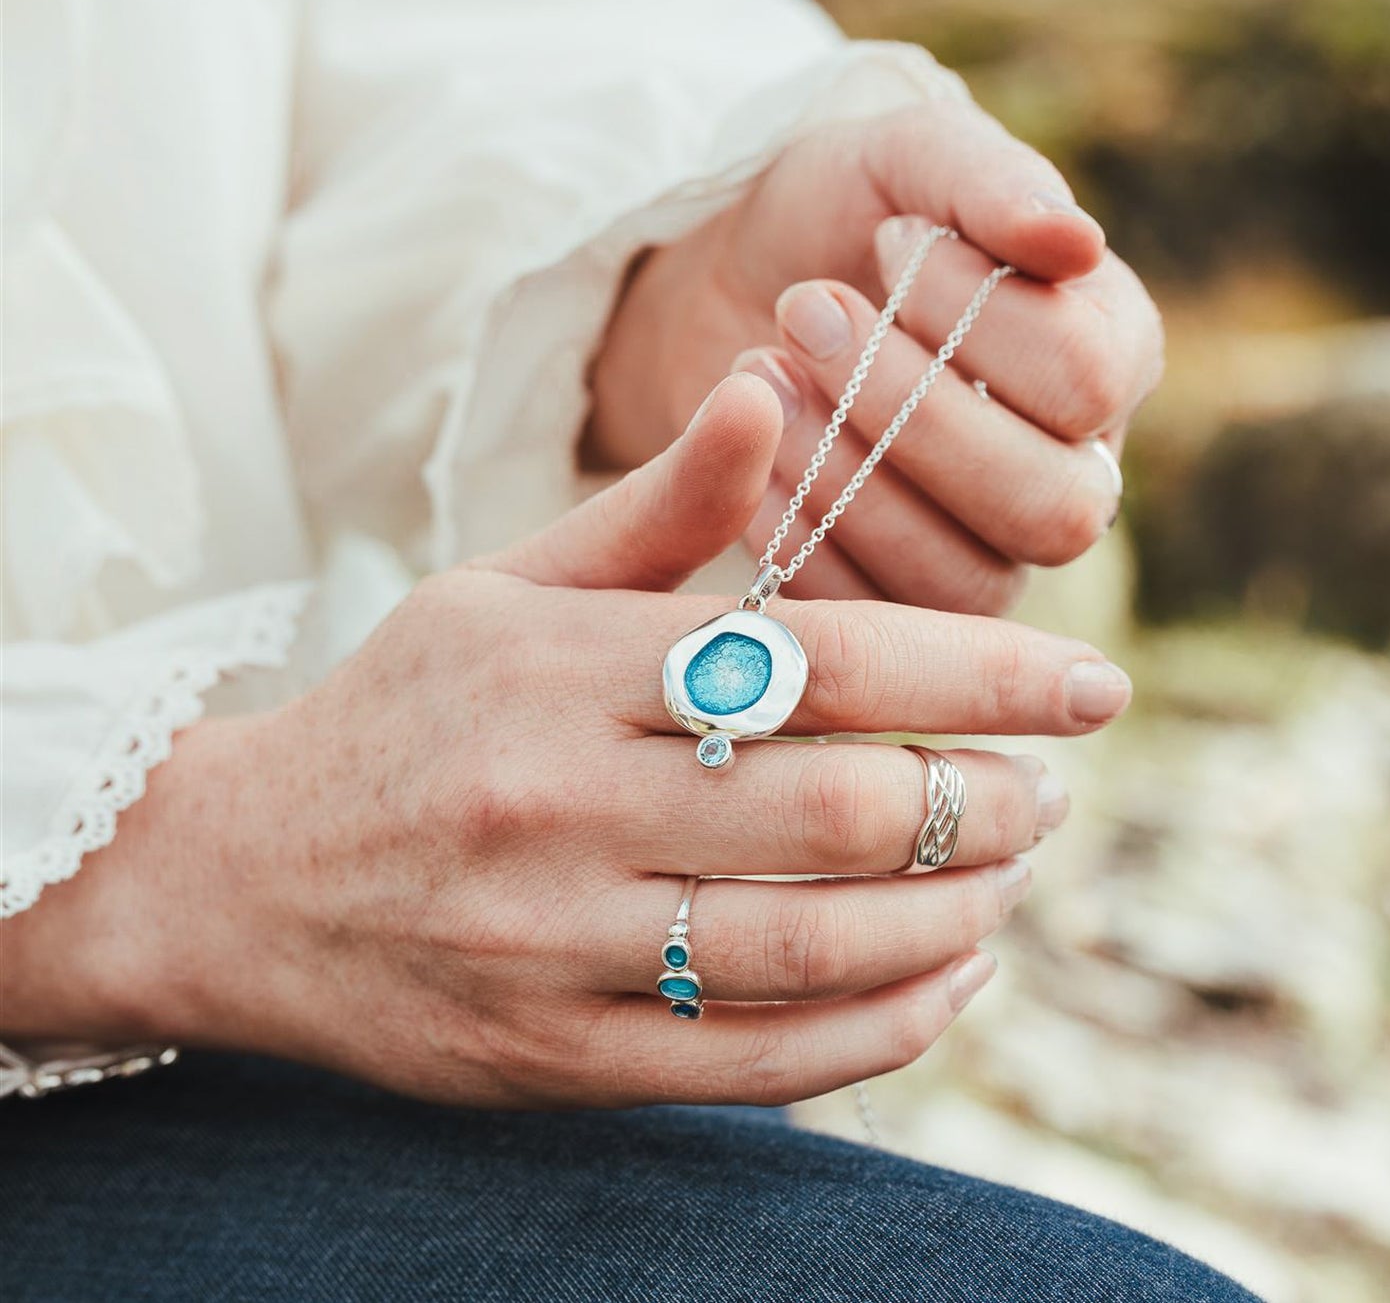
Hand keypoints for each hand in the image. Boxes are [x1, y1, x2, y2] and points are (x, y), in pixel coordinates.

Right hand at [2, 377, 1130, 1108]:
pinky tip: (951, 981)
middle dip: (989, 798)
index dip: (986, 674)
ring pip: (815, 942)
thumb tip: (768, 391)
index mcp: (564, 667)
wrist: (235, 878)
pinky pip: (757, 1063)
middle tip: (1051, 787)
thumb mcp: (504, 585)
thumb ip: (653, 508)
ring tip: (1014, 872)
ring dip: (957, 911)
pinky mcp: (551, 1057)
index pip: (826, 660)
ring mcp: (553, 944)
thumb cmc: (402, 711)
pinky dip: (885, 1029)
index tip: (1091, 685)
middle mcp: (561, 803)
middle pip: (842, 805)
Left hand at [590, 97, 1163, 612]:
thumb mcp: (904, 158)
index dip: (978, 318)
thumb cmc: (841, 211)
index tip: (887, 241)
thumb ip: (986, 181)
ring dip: (848, 482)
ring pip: (966, 583)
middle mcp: (1073, 468)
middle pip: (1050, 510)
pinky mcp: (897, 599)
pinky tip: (740, 461)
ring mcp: (989, 550)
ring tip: (758, 372)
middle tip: (805, 314)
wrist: (734, 281)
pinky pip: (874, 620)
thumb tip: (1073, 238)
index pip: (1087, 380)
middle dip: (908, 413)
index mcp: (1109, 352)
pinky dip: (799, 540)